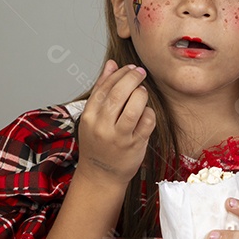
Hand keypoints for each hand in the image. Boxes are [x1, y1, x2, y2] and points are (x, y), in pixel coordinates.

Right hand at [76, 59, 155, 187]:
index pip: (104, 87)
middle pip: (119, 93)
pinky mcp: (135, 145)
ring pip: (135, 106)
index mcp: (89, 116)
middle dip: (133, 78)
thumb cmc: (98, 143)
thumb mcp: (93, 117)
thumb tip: (111, 64)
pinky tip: (146, 113)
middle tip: (141, 72)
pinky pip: (147, 121)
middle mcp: (102, 126)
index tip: (130, 67)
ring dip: (142, 94)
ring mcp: (119, 137)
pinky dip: (149, 113)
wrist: (101, 175)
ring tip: (142, 92)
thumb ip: (101, 89)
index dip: (119, 73)